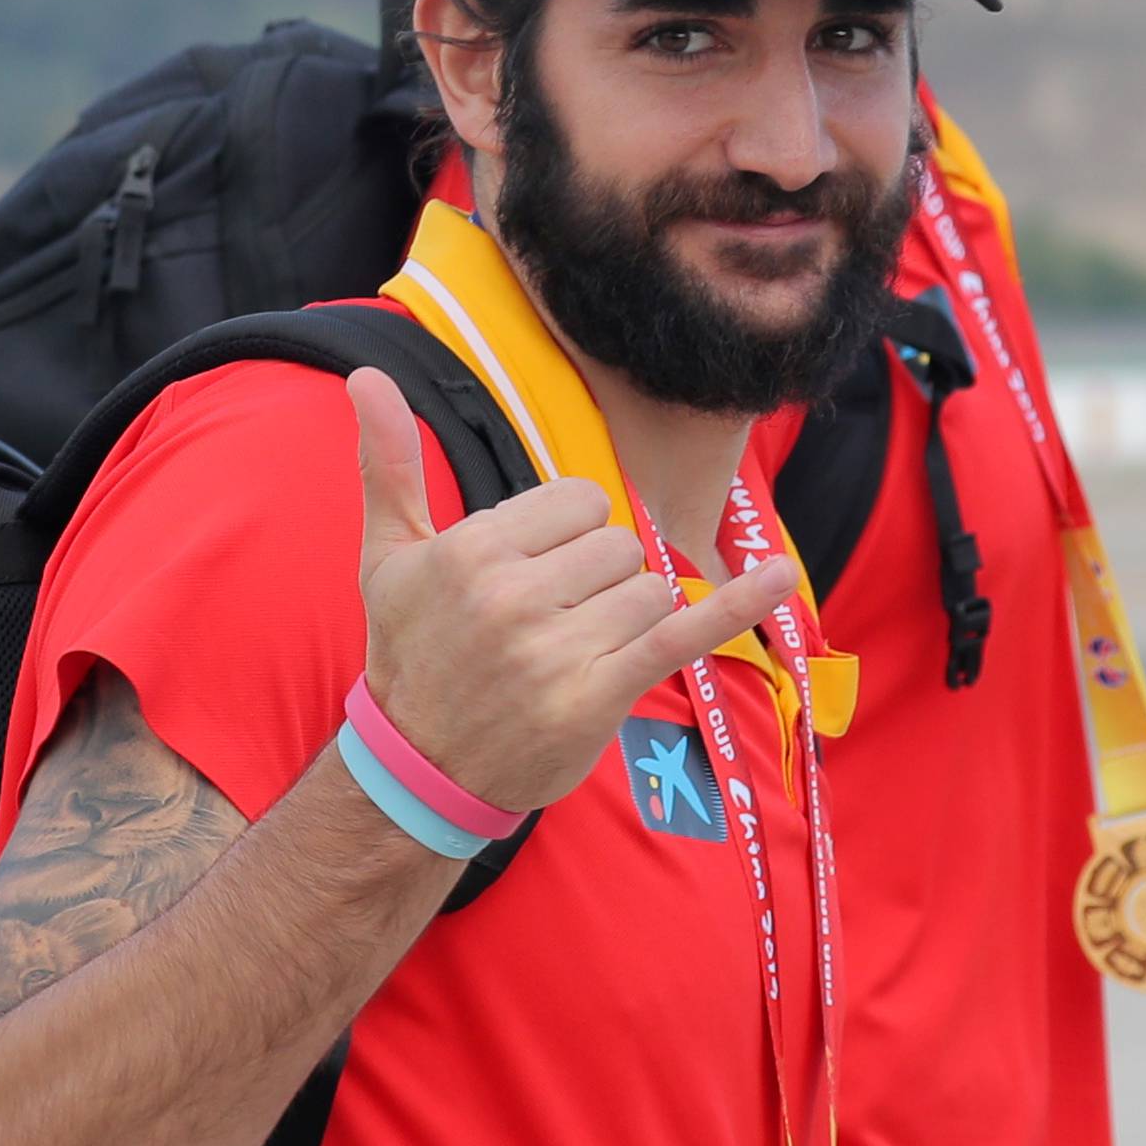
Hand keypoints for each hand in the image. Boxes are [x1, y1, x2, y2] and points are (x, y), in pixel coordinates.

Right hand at [348, 365, 795, 816]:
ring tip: (571, 652)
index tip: (532, 576)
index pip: (578, 500)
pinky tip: (779, 575)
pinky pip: (683, 632)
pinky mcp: (599, 695)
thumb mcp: (387, 558)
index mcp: (472, 550)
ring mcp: (559, 648)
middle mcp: (514, 596)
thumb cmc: (410, 654)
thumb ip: (388, 465)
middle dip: (596, 577)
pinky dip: (737, 605)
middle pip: (617, 541)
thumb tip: (366, 376)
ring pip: (647, 586)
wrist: (421, 769)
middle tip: (547, 624)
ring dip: (625, 616)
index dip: (568, 535)